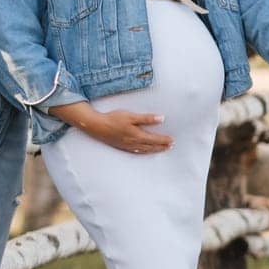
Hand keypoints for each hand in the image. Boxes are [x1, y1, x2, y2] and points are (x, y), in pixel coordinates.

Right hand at [58, 103, 172, 153]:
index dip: (164, 140)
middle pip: (151, 146)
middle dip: (162, 146)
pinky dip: (144, 152)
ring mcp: (127, 146)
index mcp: (137, 135)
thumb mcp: (131, 116)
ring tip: (162, 149)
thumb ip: (147, 118)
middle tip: (171, 146)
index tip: (172, 140)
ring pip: (144, 150)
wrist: (96, 126)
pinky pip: (136, 151)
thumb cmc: (113, 119)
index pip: (154, 139)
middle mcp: (133, 143)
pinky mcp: (122, 146)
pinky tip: (145, 151)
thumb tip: (161, 118)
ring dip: (154, 150)